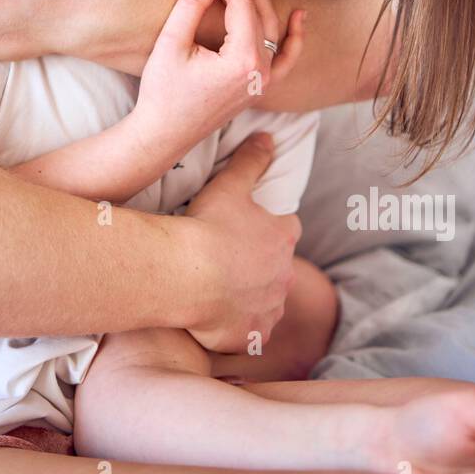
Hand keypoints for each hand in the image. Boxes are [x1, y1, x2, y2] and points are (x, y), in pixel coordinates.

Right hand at [132, 0, 303, 155]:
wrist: (163, 134)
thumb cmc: (162, 92)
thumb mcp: (171, 43)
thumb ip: (192, 5)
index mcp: (242, 60)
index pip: (241, 5)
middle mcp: (261, 70)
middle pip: (259, 13)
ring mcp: (264, 81)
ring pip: (272, 30)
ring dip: (260, 2)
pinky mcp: (259, 86)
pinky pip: (286, 59)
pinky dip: (295, 38)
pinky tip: (300, 17)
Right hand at [180, 131, 300, 353]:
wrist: (188, 275)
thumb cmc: (208, 227)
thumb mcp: (229, 184)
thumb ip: (251, 160)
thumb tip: (268, 137)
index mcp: (283, 238)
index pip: (286, 230)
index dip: (267, 229)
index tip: (246, 230)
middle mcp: (284, 277)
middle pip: (276, 270)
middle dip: (258, 267)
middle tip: (226, 260)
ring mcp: (268, 309)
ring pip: (265, 302)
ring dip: (249, 297)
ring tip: (217, 289)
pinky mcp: (250, 336)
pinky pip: (248, 333)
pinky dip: (236, 326)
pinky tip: (215, 317)